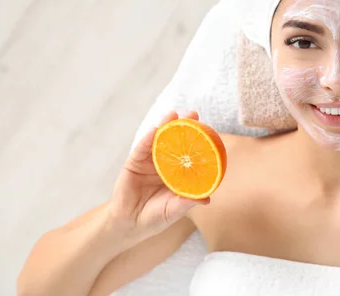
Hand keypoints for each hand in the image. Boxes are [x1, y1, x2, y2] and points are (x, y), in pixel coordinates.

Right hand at [108, 111, 207, 241]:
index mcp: (178, 172)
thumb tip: (207, 199)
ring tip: (172, 114)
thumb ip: (186, 203)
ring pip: (158, 140)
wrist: (130, 225)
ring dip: (165, 125)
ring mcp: (149, 162)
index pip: (189, 152)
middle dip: (184, 126)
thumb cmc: (155, 217)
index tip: (209, 129)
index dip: (198, 140)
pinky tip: (153, 131)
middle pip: (175, 141)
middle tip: (193, 113)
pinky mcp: (134, 163)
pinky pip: (141, 149)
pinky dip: (146, 139)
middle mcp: (165, 163)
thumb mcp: (173, 211)